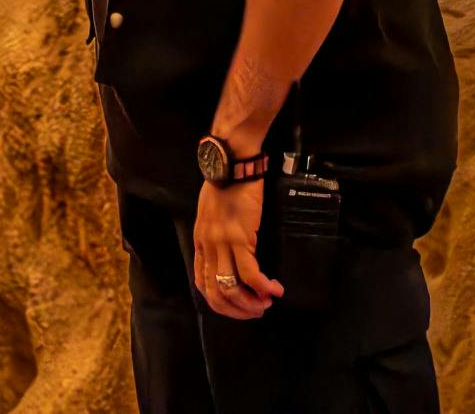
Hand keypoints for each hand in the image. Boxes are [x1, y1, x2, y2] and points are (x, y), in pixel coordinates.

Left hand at [192, 175, 280, 319]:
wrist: (232, 164)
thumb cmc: (225, 185)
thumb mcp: (211, 214)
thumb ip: (215, 236)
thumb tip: (229, 257)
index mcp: (200, 241)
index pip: (201, 283)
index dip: (220, 302)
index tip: (237, 307)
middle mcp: (208, 246)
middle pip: (215, 292)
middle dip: (236, 309)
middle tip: (255, 311)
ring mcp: (222, 243)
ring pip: (232, 288)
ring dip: (251, 302)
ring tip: (266, 303)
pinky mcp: (240, 238)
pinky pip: (250, 273)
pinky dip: (262, 286)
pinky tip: (274, 289)